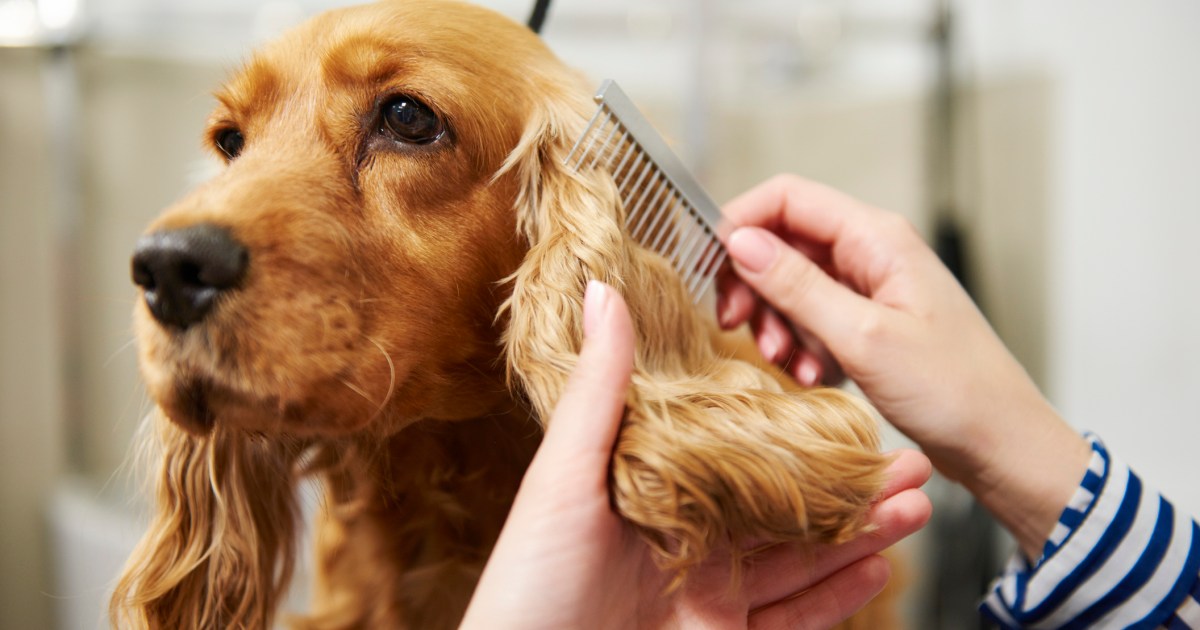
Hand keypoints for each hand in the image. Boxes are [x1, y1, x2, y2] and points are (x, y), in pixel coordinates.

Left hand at [461, 280, 931, 629]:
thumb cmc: (527, 583)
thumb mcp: (562, 476)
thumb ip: (598, 390)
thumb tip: (603, 294)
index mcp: (651, 492)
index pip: (737, 453)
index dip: (793, 431)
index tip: (844, 406)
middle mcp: (686, 543)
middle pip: (782, 508)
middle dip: (848, 485)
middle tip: (907, 460)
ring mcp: (708, 596)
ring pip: (799, 560)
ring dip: (859, 533)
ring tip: (914, 504)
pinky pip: (792, 618)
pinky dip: (838, 594)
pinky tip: (877, 563)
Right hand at [717, 174, 1091, 557]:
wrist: (1001, 443)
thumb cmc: (953, 390)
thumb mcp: (862, 337)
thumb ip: (797, 286)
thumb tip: (740, 242)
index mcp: (877, 238)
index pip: (787, 198)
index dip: (740, 223)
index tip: (710, 267)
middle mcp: (872, 253)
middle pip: (784, 242)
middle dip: (753, 284)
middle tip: (736, 326)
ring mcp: (871, 289)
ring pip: (793, 285)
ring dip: (777, 323)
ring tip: (787, 363)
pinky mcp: (869, 323)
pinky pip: (814, 319)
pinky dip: (801, 345)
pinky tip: (813, 377)